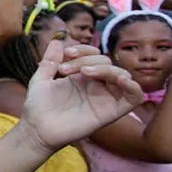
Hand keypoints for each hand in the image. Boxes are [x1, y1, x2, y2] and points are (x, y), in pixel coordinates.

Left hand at [22, 41, 142, 151]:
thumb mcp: (41, 79)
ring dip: (105, 68)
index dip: (84, 49)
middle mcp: (96, 86)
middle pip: (106, 62)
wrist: (36, 130)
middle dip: (86, 59)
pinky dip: (133, 86)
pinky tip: (118, 80)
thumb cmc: (38, 107)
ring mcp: (105, 98)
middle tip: (63, 70)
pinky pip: (135, 97)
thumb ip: (50, 61)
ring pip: (121, 75)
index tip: (66, 53)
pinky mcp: (112, 112)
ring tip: (84, 71)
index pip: (94, 54)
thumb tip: (56, 41)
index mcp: (82, 77)